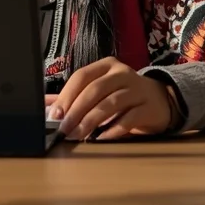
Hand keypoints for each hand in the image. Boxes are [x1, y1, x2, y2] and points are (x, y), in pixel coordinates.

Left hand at [45, 57, 172, 140]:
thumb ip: (73, 97)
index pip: (82, 76)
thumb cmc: (123, 95)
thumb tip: (44, 107)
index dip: (67, 95)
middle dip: (76, 111)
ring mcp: (137, 89)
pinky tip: (101, 139)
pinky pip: (129, 118)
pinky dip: (113, 130)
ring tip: (79, 135)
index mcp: (106, 66)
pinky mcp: (149, 107)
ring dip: (91, 121)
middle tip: (64, 129)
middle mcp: (122, 73)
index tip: (55, 115)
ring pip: (110, 103)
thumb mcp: (100, 90)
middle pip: (95, 90)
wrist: (160, 100)